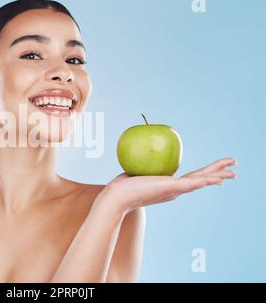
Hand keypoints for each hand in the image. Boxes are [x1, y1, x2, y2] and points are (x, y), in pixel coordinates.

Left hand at [102, 157, 236, 213]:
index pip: (189, 181)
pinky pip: (193, 182)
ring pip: (201, 181)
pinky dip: (207, 180)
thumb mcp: (134, 172)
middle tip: (233, 172)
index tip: (212, 176)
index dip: (202, 178)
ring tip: (233, 173)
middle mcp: (173, 190)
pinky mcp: (171, 187)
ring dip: (218, 176)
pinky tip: (218, 178)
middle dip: (217, 176)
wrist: (116, 197)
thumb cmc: (122, 186)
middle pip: (200, 180)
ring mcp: (174, 190)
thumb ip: (140, 164)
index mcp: (167, 187)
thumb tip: (137, 152)